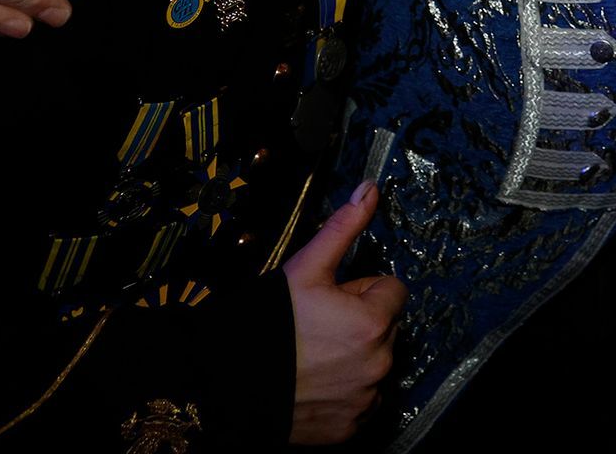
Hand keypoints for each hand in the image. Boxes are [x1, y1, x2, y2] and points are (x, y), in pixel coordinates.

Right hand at [285, 182, 406, 445]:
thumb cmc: (267, 322)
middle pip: (383, 328)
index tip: (330, 298)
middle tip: (316, 326)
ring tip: (310, 356)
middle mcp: (379, 363)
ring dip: (352, 356)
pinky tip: (312, 383)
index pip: (391, 290)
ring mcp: (365, 399)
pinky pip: (358, 400)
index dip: (360, 289)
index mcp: (375, 322)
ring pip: (372, 363)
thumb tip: (372, 188)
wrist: (224, 385)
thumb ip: (344, 227)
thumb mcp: (306, 267)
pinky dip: (341, 391)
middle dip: (358, 322)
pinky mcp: (349, 427)